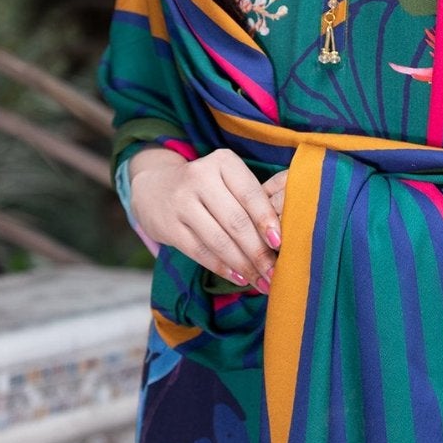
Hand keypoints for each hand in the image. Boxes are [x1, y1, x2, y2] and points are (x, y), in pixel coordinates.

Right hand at [128, 146, 281, 289]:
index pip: (250, 193)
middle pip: (236, 221)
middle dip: (259, 251)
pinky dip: (222, 268)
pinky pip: (200, 252)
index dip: (267, 220)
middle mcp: (200, 177)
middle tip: (275, 272)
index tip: (281, 244)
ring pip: (219, 240)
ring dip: (244, 265)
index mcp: (223, 161)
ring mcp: (181, 202)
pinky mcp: (168, 226)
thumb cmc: (209, 188)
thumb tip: (287, 235)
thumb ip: (257, 199)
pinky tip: (239, 278)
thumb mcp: (229, 180)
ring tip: (262, 281)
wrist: (155, 187)